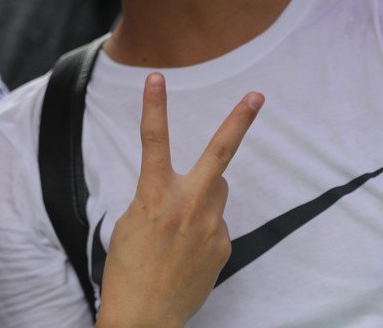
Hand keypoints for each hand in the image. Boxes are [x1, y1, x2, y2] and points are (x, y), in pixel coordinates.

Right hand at [97, 73, 263, 327]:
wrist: (144, 315)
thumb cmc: (126, 268)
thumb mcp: (132, 222)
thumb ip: (160, 197)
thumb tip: (192, 185)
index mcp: (154, 197)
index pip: (152, 142)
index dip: (154, 106)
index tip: (156, 78)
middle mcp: (187, 207)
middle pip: (219, 154)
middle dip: (239, 122)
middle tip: (256, 96)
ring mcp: (211, 228)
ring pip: (217, 190)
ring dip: (204, 193)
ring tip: (178, 224)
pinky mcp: (224, 247)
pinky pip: (216, 223)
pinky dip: (202, 229)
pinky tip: (184, 252)